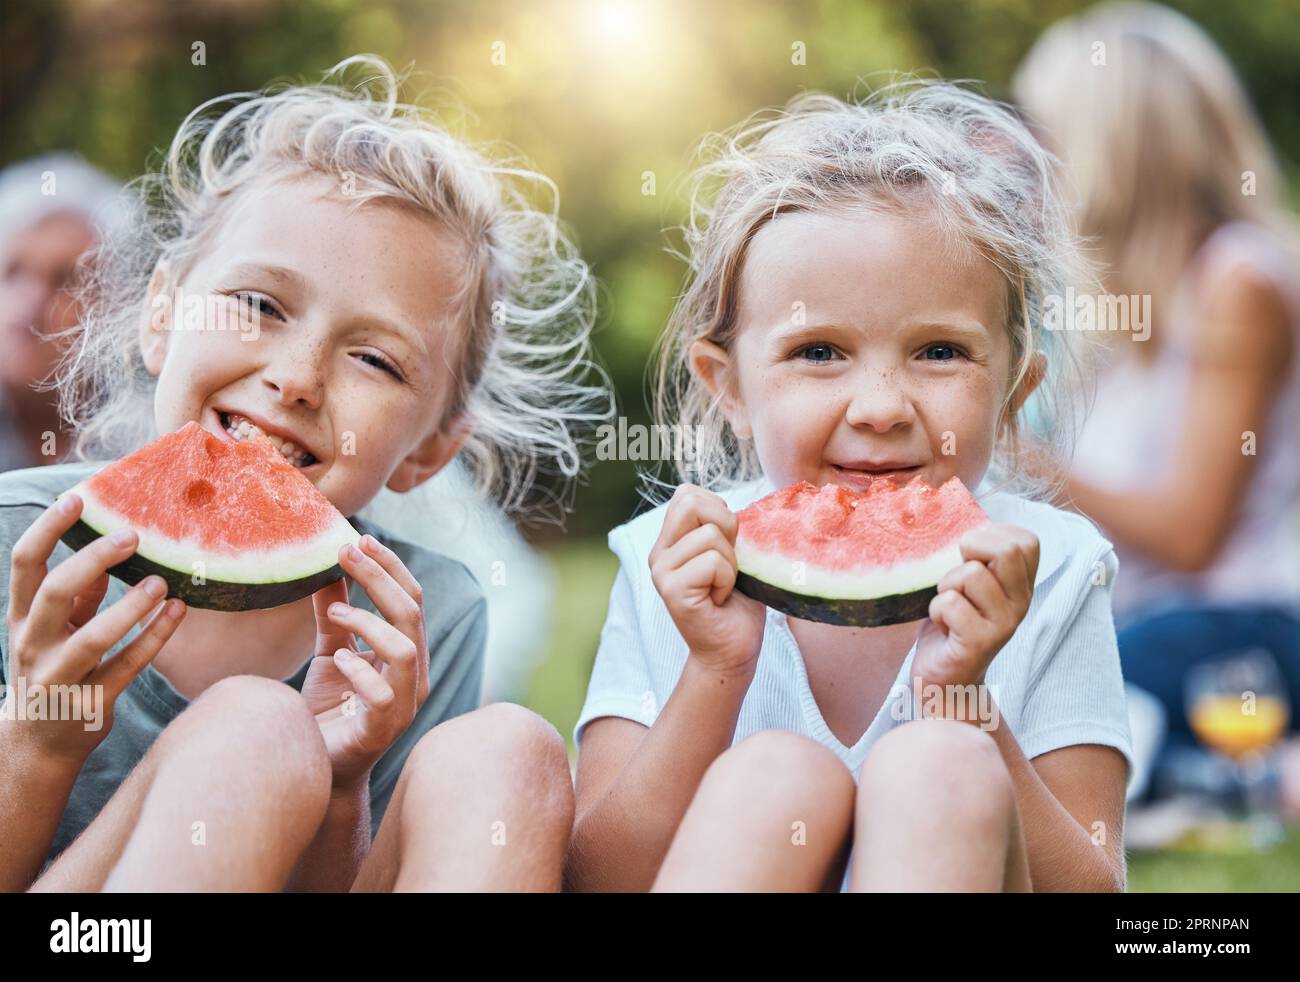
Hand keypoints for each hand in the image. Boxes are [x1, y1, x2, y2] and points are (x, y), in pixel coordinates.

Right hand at [3, 493, 185, 762]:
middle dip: (93, 560)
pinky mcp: (92, 701)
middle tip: (133, 535)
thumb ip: (76, 595)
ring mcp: (60, 676)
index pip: (25, 563)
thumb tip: (103, 556)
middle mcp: (33, 645)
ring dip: (130, 607)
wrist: (37, 745)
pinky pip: (127, 666)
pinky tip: (179, 611)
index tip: (77, 498)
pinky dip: (155, 637)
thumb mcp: (53, 630)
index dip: (48, 528)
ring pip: (92, 637)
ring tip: (161, 582)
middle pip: (55, 593)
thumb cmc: (52, 669)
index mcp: (20, 619)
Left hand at [300, 534, 429, 790]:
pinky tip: (338, 659)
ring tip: (336, 613)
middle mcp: (413, 674)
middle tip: (346, 552)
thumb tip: (325, 568)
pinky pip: (382, 693)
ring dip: (369, 622)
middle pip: (411, 614)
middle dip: (380, 578)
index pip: (410, 599)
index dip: (389, 567)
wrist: (319, 768)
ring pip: (404, 649)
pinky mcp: (384, 729)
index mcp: (405, 652)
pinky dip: (360, 670)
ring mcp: (404, 703)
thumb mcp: (330, 652)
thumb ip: (333, 615)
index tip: (360, 538)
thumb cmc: (329, 711)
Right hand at [649, 485, 764, 678]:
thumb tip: (726, 504)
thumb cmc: (737, 603)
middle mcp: (658, 554)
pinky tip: (720, 599)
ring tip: (723, 587)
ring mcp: (661, 572)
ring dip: (731, 562)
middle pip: (691, 502)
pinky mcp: (672, 591)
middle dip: (725, 527)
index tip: (725, 546)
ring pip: (710, 535)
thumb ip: (720, 527)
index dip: (718, 511)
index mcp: (669, 541)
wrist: (733, 652)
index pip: (687, 493)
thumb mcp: (730, 554)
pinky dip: (728, 579)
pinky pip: (713, 562)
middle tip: (726, 564)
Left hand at [913, 523, 1038, 693]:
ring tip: (947, 607)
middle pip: (1006, 550)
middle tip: (956, 575)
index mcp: (1021, 585)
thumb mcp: (969, 586)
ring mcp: (1004, 624)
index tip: (970, 553)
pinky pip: (950, 603)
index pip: (1026, 540)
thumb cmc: (952, 625)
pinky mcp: (980, 642)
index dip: (992, 534)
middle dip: (969, 550)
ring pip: (970, 574)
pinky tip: (943, 627)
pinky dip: (936, 610)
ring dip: (945, 586)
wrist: (946, 680)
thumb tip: (962, 520)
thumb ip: (977, 558)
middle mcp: (1021, 603)